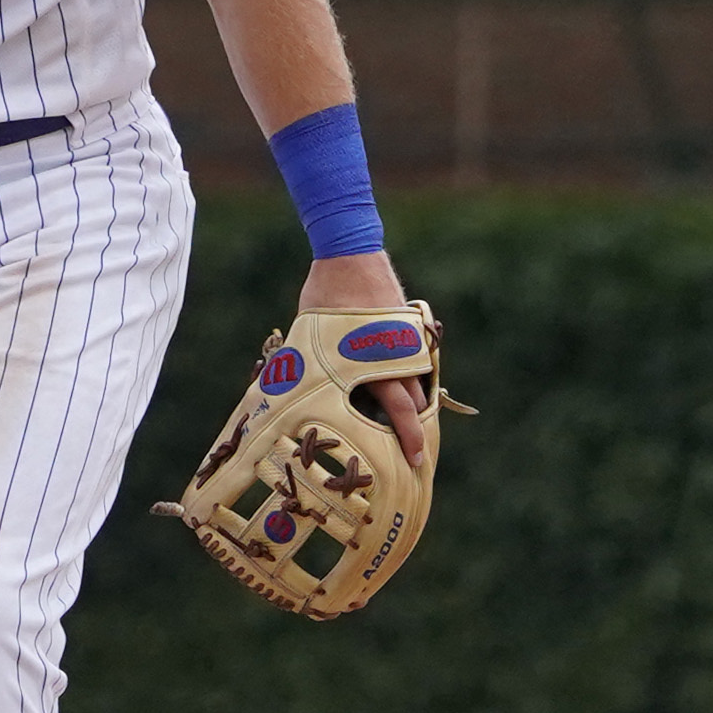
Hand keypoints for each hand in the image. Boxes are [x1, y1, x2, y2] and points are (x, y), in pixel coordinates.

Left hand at [296, 252, 430, 469]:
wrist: (349, 251)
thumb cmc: (324, 296)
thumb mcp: (310, 339)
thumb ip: (314, 369)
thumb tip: (294, 398)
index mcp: (377, 363)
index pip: (403, 411)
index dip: (410, 438)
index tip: (417, 460)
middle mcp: (400, 354)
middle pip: (417, 400)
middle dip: (414, 425)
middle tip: (407, 449)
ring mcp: (408, 338)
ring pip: (418, 379)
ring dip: (411, 398)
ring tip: (399, 419)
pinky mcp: (408, 324)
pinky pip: (412, 357)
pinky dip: (406, 372)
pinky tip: (392, 379)